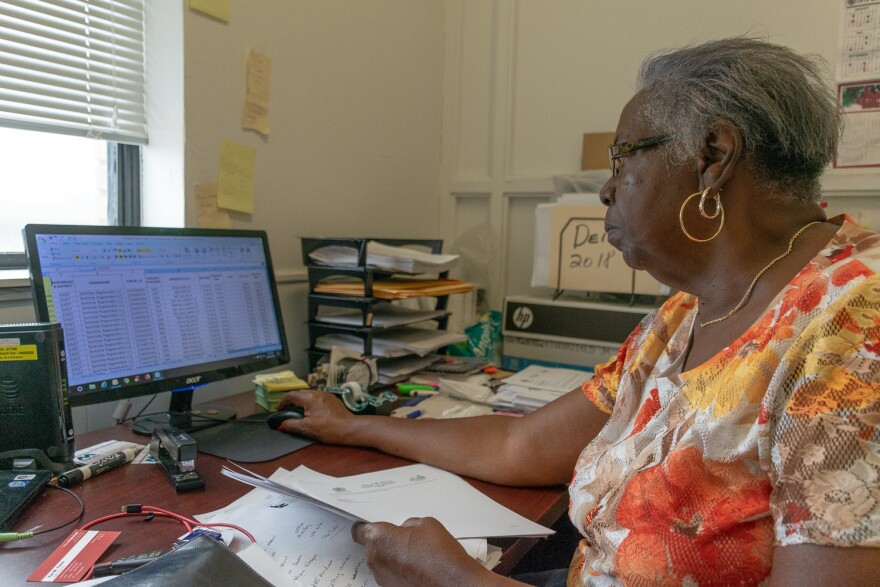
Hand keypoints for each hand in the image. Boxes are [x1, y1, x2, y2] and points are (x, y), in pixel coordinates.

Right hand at [275, 389, 355, 443]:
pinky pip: (318, 398)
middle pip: (300, 393)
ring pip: (309, 394)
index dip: (282, 402)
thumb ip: (292, 425)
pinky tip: (312, 412)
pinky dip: (311, 402)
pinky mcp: (333, 400)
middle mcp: (318, 393)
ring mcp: (327, 395)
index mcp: (310, 398)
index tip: (279, 409)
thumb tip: (283, 425)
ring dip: (302, 401)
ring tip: (298, 411)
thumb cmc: (330, 428)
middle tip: (287, 410)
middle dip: (291, 401)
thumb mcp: (307, 428)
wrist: (349, 429)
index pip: (291, 395)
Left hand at [351, 517, 496, 586]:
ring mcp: (382, 577)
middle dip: (387, 541)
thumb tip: (405, 530)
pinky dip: (399, 569)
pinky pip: (390, 573)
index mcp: (379, 538)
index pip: (361, 530)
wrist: (452, 582)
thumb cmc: (439, 555)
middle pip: (373, 545)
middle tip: (406, 539)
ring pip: (382, 560)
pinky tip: (416, 565)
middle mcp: (375, 559)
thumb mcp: (426, 523)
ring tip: (416, 553)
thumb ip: (408, 524)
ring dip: (393, 556)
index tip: (374, 525)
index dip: (369, 526)